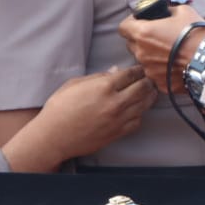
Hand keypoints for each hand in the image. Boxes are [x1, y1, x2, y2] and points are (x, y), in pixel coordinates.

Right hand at [2, 67, 157, 171]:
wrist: (54, 136)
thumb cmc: (59, 109)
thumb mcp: (75, 84)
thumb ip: (97, 77)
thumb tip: (114, 71)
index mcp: (104, 86)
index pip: (130, 74)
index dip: (138, 69)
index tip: (140, 69)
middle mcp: (115, 102)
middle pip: (142, 88)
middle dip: (147, 81)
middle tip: (149, 79)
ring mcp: (118, 119)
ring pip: (144, 105)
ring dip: (148, 97)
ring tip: (149, 92)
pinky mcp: (117, 133)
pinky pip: (137, 122)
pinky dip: (140, 115)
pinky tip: (138, 110)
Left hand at [118, 4, 204, 92]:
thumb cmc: (197, 35)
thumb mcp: (183, 11)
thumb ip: (168, 10)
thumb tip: (165, 11)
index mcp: (143, 33)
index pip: (123, 28)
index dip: (130, 23)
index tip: (139, 22)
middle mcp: (141, 53)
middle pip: (132, 44)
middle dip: (141, 40)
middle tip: (157, 36)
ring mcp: (149, 70)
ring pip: (143, 60)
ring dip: (151, 55)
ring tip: (170, 52)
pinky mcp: (159, 83)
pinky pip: (155, 73)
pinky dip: (162, 69)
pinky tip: (175, 64)